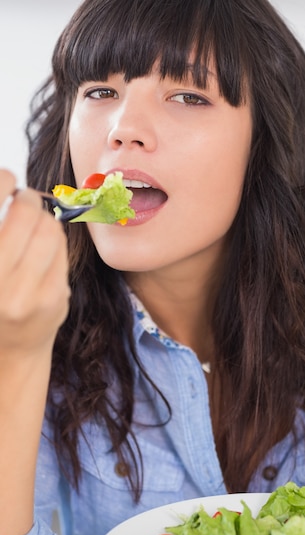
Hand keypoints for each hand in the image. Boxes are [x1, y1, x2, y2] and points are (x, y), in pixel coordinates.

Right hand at [0, 169, 69, 355]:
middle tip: (25, 198)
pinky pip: (62, 252)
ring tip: (35, 223)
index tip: (8, 177)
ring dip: (45, 219)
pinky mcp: (54, 299)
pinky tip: (44, 250)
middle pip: (25, 216)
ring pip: (50, 231)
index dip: (2, 182)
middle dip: (28, 200)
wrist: (11, 350)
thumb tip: (12, 184)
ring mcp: (27, 294)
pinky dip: (54, 243)